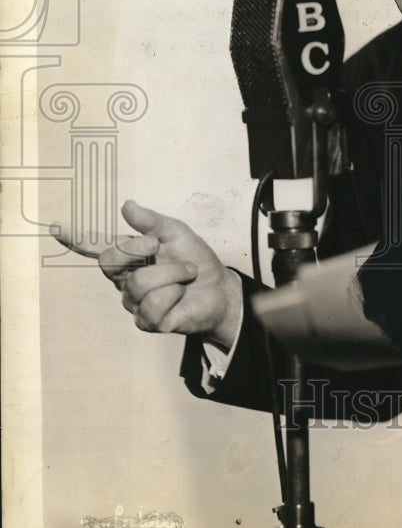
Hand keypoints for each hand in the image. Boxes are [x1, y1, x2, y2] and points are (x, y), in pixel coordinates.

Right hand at [51, 200, 241, 348]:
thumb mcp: (176, 233)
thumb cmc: (195, 259)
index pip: (95, 246)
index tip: (56, 227)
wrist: (220, 288)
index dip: (75, 238)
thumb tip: (127, 205)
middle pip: (108, 261)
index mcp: (128, 254)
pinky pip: (154, 305)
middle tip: (160, 245)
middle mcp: (124, 279)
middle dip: (137, 248)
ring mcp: (133, 302)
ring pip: (140, 284)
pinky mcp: (147, 322)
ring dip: (172, 274)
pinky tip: (181, 295)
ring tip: (186, 275)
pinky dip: (176, 294)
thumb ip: (151, 221)